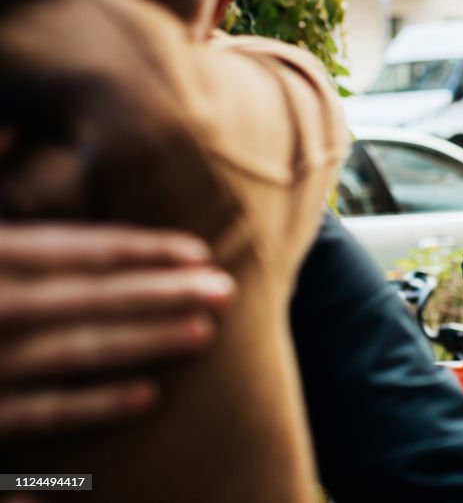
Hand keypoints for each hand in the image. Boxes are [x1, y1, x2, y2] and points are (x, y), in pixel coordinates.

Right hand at [0, 225, 234, 438]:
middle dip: (166, 291)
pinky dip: (97, 405)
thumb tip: (122, 247)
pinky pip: (46, 413)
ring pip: (81, 348)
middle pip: (95, 295)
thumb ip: (39, 252)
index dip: (146, 249)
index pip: (84, 249)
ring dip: (147, 339)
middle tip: (225, 290)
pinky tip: (150, 397)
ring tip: (203, 332)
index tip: (200, 253)